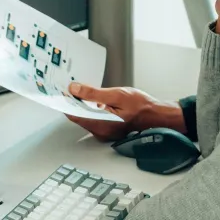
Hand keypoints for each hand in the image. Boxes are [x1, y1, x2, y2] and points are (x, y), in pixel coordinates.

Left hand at [65, 83, 183, 141]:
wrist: (159, 116)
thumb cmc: (142, 106)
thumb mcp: (116, 94)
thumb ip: (93, 93)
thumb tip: (74, 89)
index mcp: (101, 125)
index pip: (73, 114)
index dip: (65, 101)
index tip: (61, 90)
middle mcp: (100, 132)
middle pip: (77, 116)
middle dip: (72, 101)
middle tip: (69, 86)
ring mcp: (104, 132)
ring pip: (84, 117)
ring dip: (80, 104)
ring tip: (79, 90)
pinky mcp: (108, 129)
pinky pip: (92, 119)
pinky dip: (88, 109)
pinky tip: (91, 99)